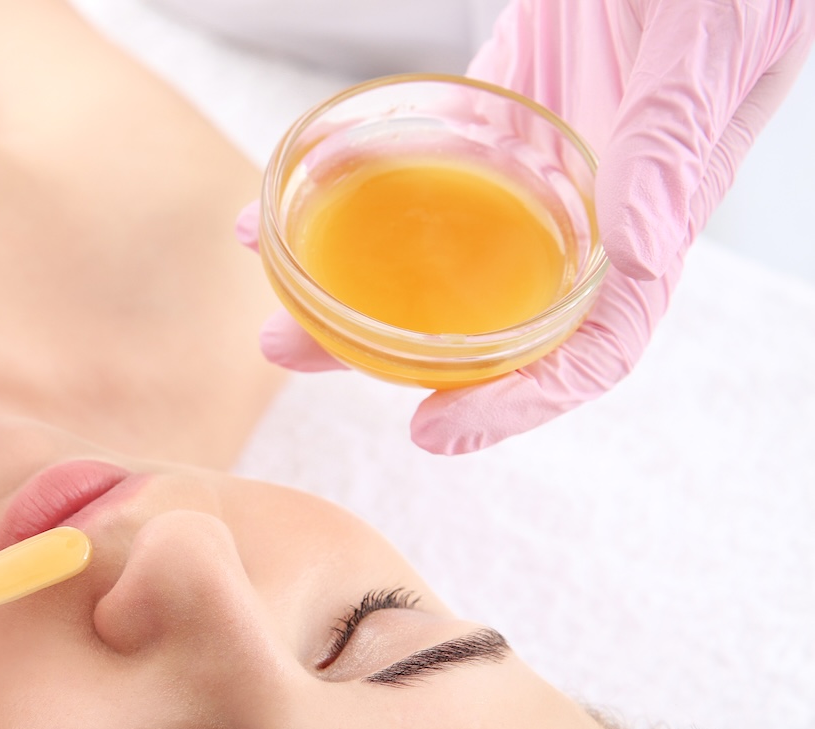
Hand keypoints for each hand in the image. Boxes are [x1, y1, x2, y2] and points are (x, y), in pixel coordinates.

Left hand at [251, 0, 811, 453]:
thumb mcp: (705, 52)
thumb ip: (671, 148)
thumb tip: (638, 257)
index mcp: (654, 216)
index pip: (591, 346)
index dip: (517, 402)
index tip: (432, 431)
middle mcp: (588, 205)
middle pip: (486, 310)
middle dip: (385, 347)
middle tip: (290, 351)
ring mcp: (534, 158)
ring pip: (437, 244)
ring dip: (351, 271)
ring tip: (268, 287)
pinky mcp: (496, 102)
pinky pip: (421, 158)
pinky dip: (358, 176)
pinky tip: (292, 188)